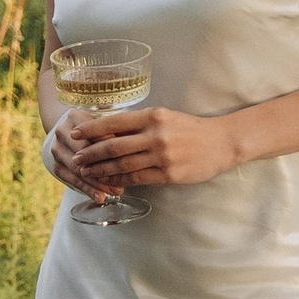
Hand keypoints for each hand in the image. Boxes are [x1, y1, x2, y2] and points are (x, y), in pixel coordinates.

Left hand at [48, 101, 240, 192]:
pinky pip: (137, 178)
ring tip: (88, 172)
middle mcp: (155, 134)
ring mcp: (162, 155)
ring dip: (102, 169)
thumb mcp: (166, 117)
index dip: (91, 129)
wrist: (222, 142)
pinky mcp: (168, 174)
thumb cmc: (192, 129)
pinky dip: (120, 180)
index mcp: (153, 116)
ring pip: (122, 164)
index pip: (114, 122)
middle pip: (114, 145)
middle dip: (91, 153)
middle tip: (77, 159)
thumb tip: (111, 130)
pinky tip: (110, 182)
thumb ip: (141, 123)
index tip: (76, 133)